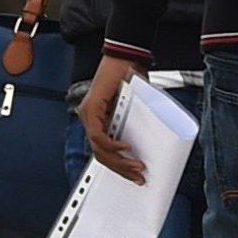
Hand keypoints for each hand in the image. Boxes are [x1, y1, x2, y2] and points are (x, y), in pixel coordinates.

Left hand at [82, 51, 147, 183]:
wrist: (126, 58)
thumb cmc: (130, 78)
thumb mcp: (135, 108)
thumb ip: (135, 124)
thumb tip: (150, 143)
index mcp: (99, 120)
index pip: (104, 151)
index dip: (119, 166)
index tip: (134, 176)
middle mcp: (90, 119)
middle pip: (101, 154)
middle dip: (121, 169)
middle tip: (138, 178)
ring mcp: (88, 114)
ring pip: (98, 149)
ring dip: (119, 161)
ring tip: (136, 167)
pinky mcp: (91, 109)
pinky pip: (98, 135)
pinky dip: (112, 145)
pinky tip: (125, 149)